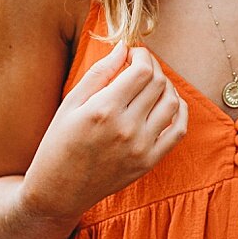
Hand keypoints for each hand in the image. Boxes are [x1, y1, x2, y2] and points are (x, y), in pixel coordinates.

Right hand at [22, 42, 188, 220]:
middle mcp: (126, 128)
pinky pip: (178, 130)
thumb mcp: (71, 103)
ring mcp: (141, 147)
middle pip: (158, 83)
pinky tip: (168, 103)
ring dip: (166, 86)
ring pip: (172, 103)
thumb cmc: (58, 143)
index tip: (132, 54)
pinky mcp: (149, 162)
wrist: (58, 191)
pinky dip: (179, 111)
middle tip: (140, 65)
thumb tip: (124, 48)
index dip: (142, 55)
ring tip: (151, 84)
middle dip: (153, 67)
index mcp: (104, 110)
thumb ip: (99, 73)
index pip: (142, 70)